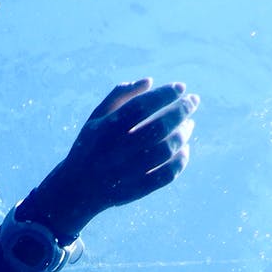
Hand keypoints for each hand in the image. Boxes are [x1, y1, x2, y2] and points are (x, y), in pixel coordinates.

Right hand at [27, 79, 198, 237]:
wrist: (78, 188)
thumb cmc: (91, 145)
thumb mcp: (96, 118)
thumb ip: (119, 96)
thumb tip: (149, 82)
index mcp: (105, 129)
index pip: (141, 106)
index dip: (165, 94)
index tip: (181, 87)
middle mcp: (116, 151)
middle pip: (158, 127)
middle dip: (181, 111)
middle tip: (193, 101)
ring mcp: (127, 172)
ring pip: (165, 150)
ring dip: (183, 134)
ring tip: (189, 124)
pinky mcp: (136, 190)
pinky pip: (166, 175)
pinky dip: (180, 161)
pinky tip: (184, 149)